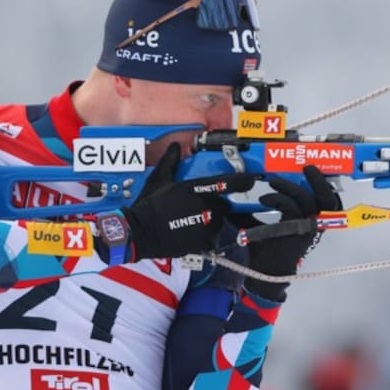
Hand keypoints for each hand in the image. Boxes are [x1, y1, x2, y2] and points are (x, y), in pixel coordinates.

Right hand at [115, 143, 255, 259]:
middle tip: (198, 206)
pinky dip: (205, 235)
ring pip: (218, 221)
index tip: (249, 180)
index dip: (243, 181)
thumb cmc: (148, 206)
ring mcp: (206, 225)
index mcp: (197, 188)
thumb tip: (175, 148)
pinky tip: (190, 231)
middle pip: (223, 204)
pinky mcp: (203, 241)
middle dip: (215, 204)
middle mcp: (206, 206)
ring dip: (210, 220)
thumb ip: (171, 162)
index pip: (229, 183)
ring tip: (191, 220)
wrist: (140, 232)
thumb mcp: (159, 180)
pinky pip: (212, 236)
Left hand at [234, 165, 340, 301]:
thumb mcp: (267, 228)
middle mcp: (313, 225)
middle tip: (306, 168)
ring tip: (273, 183)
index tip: (310, 171)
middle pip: (328, 199)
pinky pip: (290, 207)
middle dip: (319, 181)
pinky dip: (276, 198)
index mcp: (310, 222)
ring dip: (289, 187)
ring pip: (308, 199)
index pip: (327, 201)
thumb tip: (240, 202)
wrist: (264, 274)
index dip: (323, 185)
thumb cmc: (267, 252)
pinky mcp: (296, 232)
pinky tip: (264, 199)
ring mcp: (306, 229)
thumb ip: (262, 214)